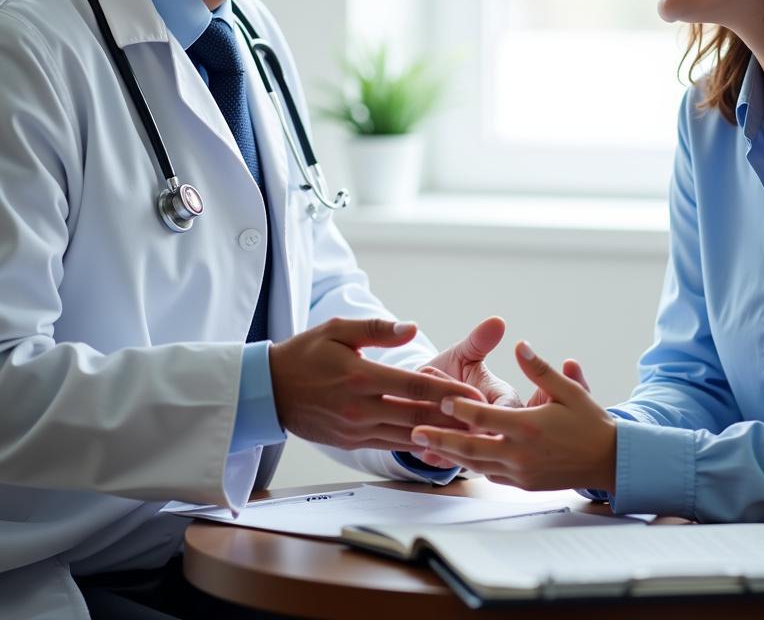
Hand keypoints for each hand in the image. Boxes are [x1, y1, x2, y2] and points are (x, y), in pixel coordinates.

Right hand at [268, 317, 482, 452]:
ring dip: (439, 437)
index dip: (446, 391)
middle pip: (416, 417)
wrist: (267, 390)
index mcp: (360, 377)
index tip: (474, 393)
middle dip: (452, 420)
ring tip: (469, 436)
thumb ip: (377, 329)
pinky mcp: (351, 443)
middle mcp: (360, 408)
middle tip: (484, 420)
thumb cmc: (305, 353)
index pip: (413, 387)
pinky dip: (415, 445)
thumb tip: (412, 328)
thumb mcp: (337, 329)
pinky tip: (437, 444)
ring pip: (406, 436)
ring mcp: (355, 430)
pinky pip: (390, 445)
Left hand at [410, 341, 616, 492]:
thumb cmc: (590, 422)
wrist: (609, 461)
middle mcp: (520, 453)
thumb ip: (540, 370)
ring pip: (476, 464)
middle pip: (470, 447)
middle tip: (415, 431)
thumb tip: (520, 345)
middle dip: (440, 439)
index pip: (485, 417)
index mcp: (528, 427)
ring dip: (450, 455)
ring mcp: (520, 473)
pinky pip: (490, 475)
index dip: (461, 407)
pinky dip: (471, 466)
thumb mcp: (568, 390)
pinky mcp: (523, 485)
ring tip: (424, 447)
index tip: (441, 397)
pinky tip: (456, 458)